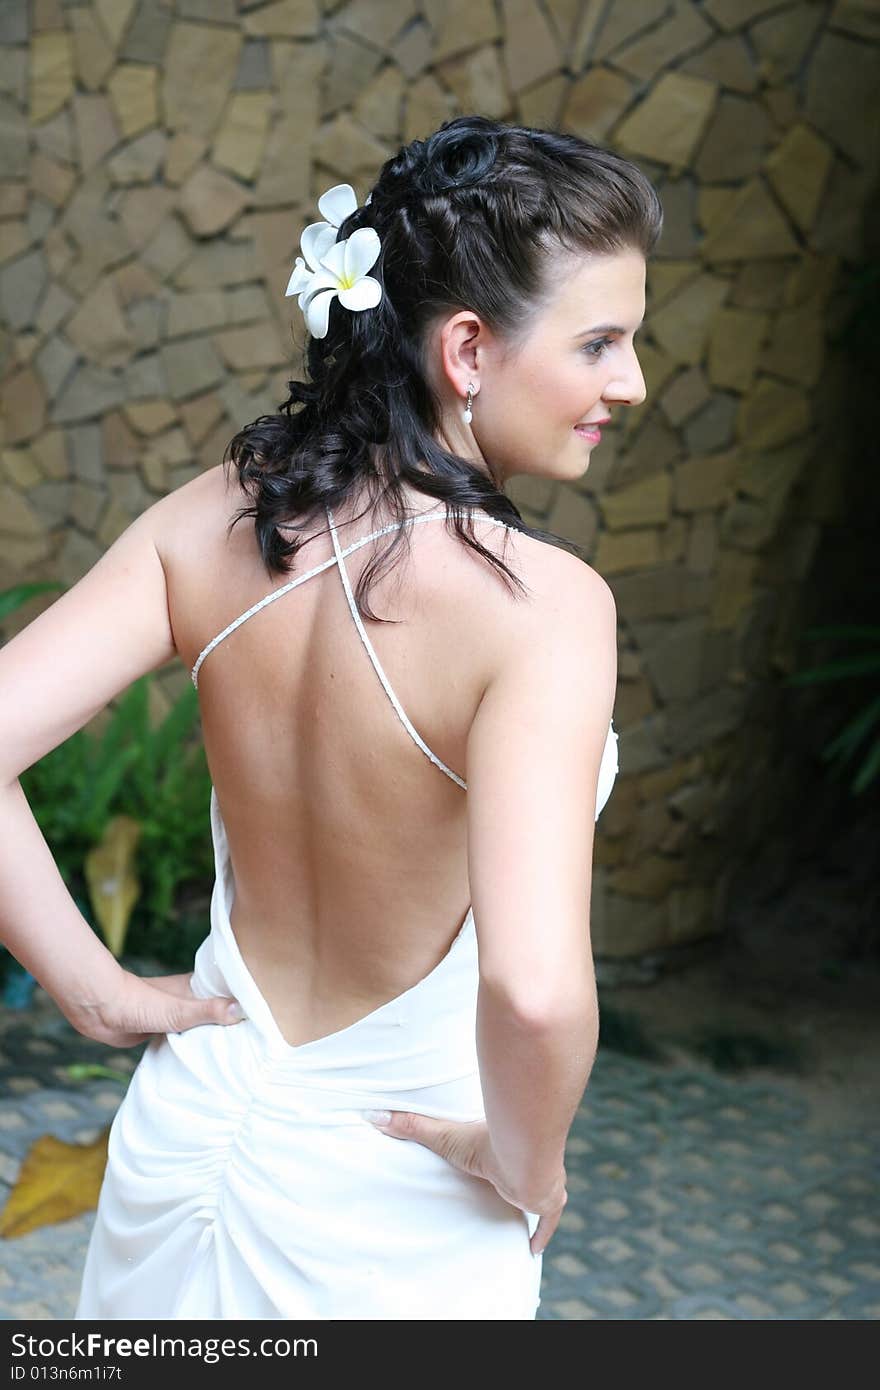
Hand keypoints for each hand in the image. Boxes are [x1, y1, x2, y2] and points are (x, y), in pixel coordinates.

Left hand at [63, 967, 246, 1048]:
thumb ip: (207, 1011)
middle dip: (234, 1024)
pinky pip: (185, 1040)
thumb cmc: (137, 1001)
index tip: (269, 1016)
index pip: (230, 993)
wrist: (99, 1009)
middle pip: (218, 1012)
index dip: (247, 1002)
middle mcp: (189, 1000)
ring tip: (239, 1055)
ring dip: (213, 1038)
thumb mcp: (176, 1010)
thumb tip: (241, 1011)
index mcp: (196, 987)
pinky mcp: (162, 1030)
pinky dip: (194, 1048)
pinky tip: (206, 1062)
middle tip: (259, 1042)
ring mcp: (175, 1016)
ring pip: (201, 1027)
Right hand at [366, 1111, 566, 1255]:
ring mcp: (541, 1181)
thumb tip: (374, 1114)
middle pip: (523, 1169)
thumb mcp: (443, 1135)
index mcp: (503, 1144)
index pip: (502, 1148)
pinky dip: (542, 1230)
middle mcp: (526, 1161)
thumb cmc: (484, 1141)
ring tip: (519, 1206)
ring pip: (540, 1191)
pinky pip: (548, 1218)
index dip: (497, 1154)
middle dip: (516, 1176)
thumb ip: (411, 1125)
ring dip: (531, 1197)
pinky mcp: (548, 1200)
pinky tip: (532, 1247)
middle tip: (504, 1185)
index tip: (490, 1159)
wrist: (522, 1156)